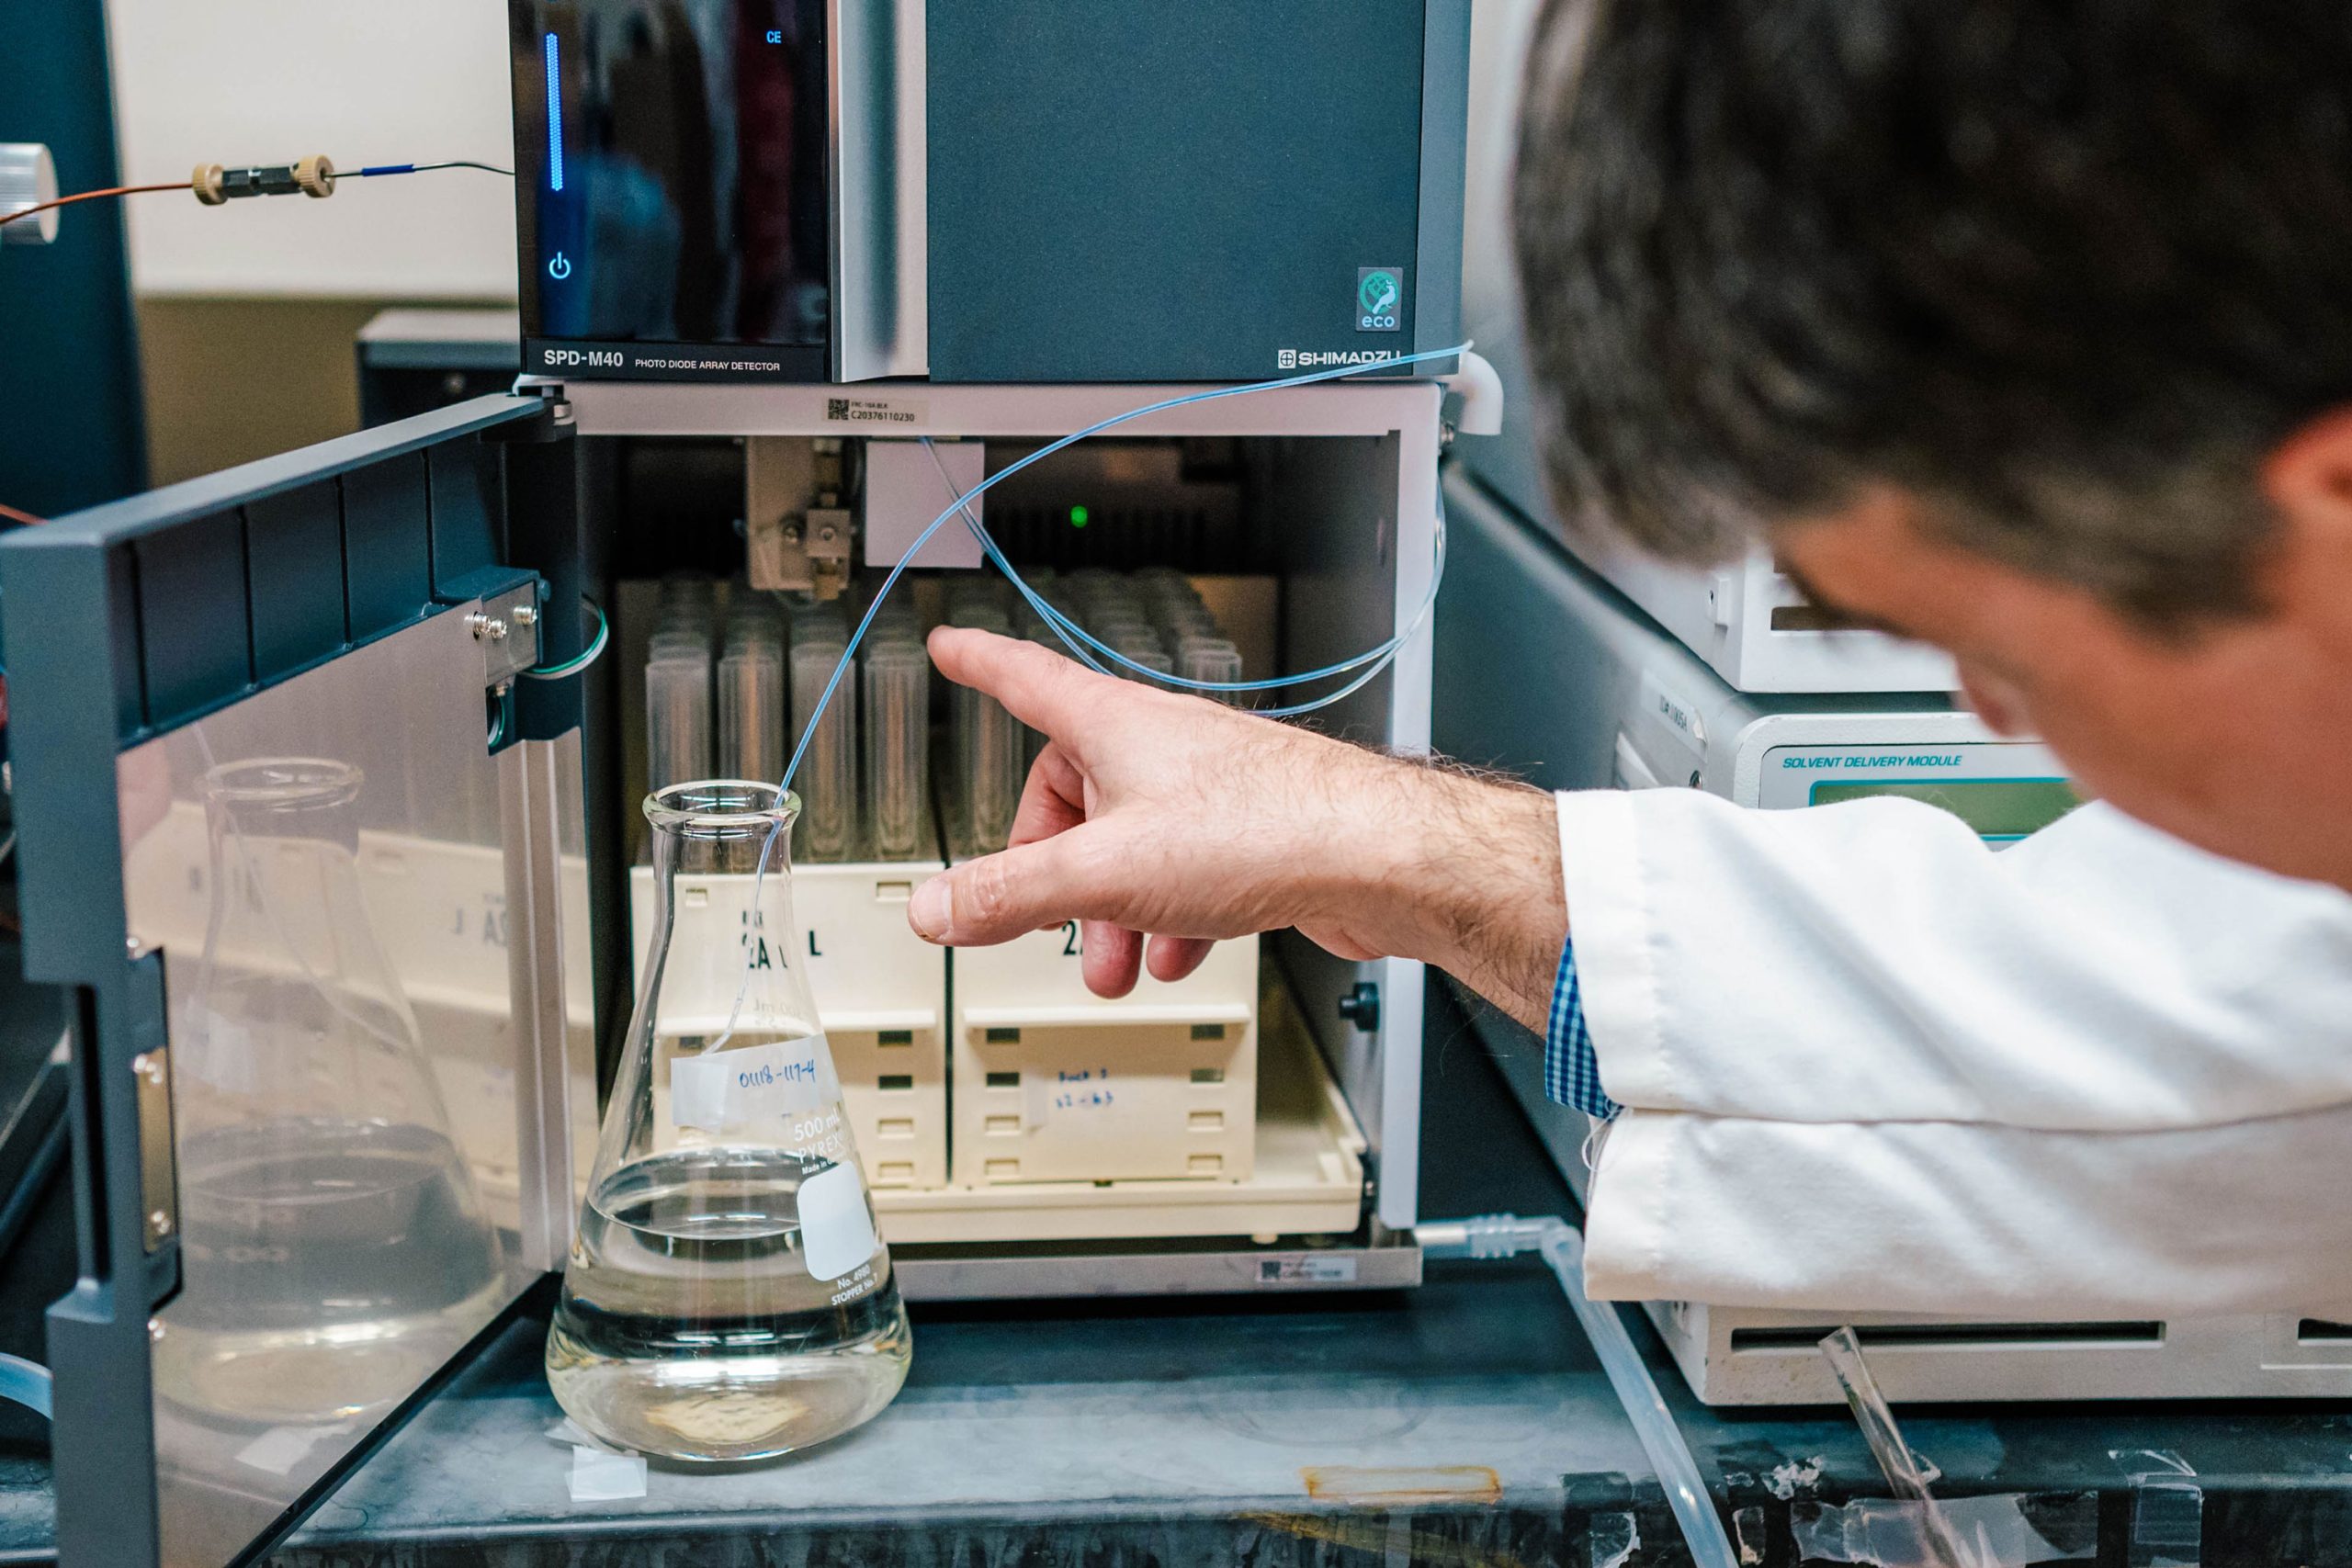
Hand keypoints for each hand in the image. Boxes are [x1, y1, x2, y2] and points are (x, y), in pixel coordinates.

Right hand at [907, 628, 1567, 1027]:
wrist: (1378, 858)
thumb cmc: (1265, 829)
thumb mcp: (1104, 872)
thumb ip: (1010, 892)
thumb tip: (934, 906)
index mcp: (1114, 726)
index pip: (1025, 678)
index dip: (980, 664)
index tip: (953, 649)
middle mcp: (1161, 747)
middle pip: (1073, 795)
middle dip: (1054, 871)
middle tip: (1042, 920)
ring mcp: (1209, 790)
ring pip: (1132, 846)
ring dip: (1113, 912)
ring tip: (1114, 966)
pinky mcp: (1252, 835)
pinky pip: (1186, 873)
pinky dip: (1170, 918)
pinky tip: (1179, 957)